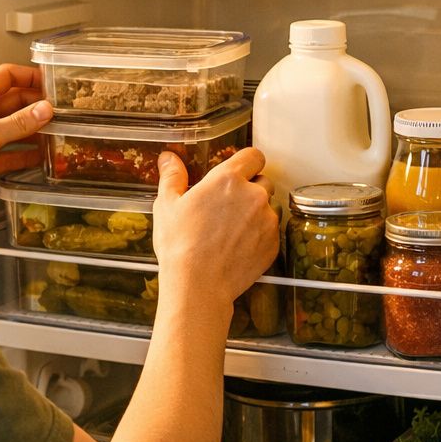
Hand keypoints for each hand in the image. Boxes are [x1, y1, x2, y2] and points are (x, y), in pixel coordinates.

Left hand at [0, 64, 50, 229]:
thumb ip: (19, 123)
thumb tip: (43, 110)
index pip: (5, 77)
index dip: (28, 76)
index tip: (49, 82)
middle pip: (12, 103)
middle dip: (35, 106)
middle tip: (57, 112)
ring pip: (12, 129)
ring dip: (32, 131)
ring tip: (53, 133)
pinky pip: (8, 153)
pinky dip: (23, 154)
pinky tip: (37, 156)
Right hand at [152, 147, 277, 303]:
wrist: (198, 285)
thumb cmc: (180, 245)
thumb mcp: (167, 205)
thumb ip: (172, 176)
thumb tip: (169, 158)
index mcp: (228, 179)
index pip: (253, 156)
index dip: (246, 162)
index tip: (238, 171)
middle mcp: (254, 195)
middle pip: (263, 181)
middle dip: (250, 189)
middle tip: (228, 206)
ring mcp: (267, 221)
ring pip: (267, 208)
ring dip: (255, 214)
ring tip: (230, 231)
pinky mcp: (273, 244)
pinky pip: (270, 232)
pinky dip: (258, 236)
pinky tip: (236, 247)